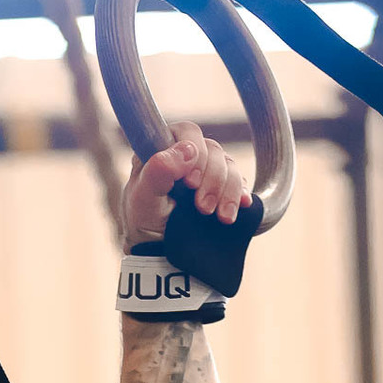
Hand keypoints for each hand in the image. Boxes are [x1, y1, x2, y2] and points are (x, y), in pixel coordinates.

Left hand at [120, 119, 250, 253]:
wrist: (157, 250)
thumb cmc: (144, 220)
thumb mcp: (143, 197)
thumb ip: (158, 170)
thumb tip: (187, 150)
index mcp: (163, 148)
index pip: (186, 132)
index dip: (194, 150)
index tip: (190, 182)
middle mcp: (186, 155)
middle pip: (212, 150)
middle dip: (212, 179)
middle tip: (203, 207)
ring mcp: (205, 169)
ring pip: (229, 165)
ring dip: (228, 191)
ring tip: (221, 216)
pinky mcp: (220, 186)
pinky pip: (239, 181)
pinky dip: (239, 194)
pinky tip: (240, 206)